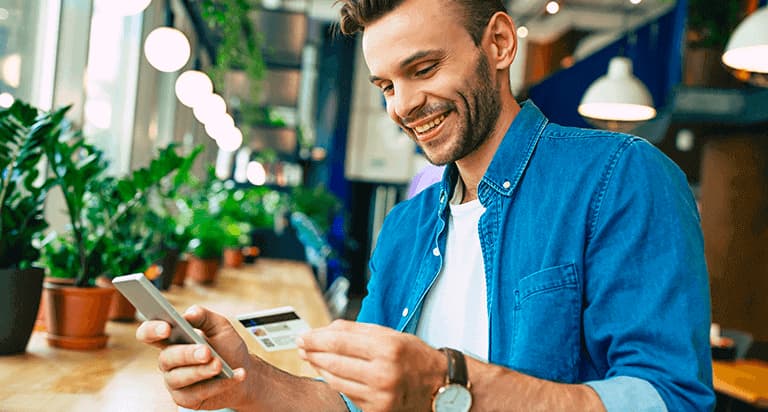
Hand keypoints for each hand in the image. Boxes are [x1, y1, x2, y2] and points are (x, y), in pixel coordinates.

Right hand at [135, 305, 251, 409]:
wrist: (245, 375)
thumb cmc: (228, 348)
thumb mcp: (220, 327)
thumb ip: (205, 317)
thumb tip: (190, 313)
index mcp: (172, 339)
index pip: (149, 333)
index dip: (152, 330)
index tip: (167, 328)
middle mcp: (169, 361)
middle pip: (166, 358)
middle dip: (187, 354)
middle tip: (206, 351)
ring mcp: (175, 381)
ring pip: (179, 378)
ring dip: (202, 371)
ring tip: (220, 365)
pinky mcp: (186, 399)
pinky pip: (197, 393)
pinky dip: (218, 384)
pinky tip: (234, 375)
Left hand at [297, 320, 444, 411]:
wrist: (440, 387)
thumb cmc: (415, 357)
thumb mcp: (392, 336)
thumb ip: (358, 331)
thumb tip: (325, 330)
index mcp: (389, 348)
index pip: (340, 341)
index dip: (317, 338)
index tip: (303, 336)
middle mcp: (384, 373)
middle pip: (334, 361)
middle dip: (313, 353)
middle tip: (302, 346)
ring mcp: (379, 396)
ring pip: (336, 380)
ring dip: (320, 368)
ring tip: (312, 358)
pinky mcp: (377, 411)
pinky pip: (347, 394)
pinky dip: (336, 382)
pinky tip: (331, 373)